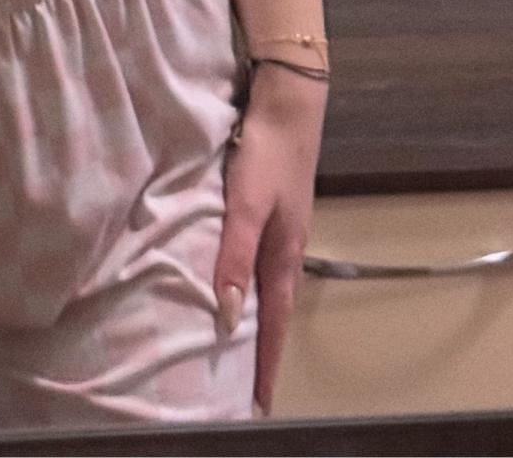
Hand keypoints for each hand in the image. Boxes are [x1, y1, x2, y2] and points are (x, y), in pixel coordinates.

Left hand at [212, 65, 326, 416]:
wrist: (287, 106)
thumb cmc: (264, 154)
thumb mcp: (244, 205)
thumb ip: (233, 256)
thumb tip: (225, 316)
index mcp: (282, 255)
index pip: (272, 324)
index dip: (265, 364)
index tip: (259, 405)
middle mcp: (285, 249)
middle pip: (273, 311)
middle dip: (262, 352)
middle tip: (247, 388)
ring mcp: (281, 229)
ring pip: (268, 287)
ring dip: (256, 319)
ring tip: (239, 347)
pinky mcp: (273, 210)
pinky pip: (260, 261)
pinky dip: (250, 284)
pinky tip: (235, 282)